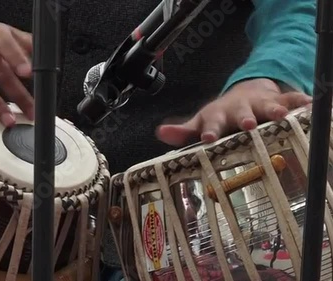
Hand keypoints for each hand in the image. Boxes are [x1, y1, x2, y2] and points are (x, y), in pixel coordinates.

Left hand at [157, 78, 312, 146]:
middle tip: (248, 125)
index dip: (211, 130)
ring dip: (273, 110)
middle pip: (241, 113)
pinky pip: (290, 99)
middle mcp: (238, 108)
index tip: (209, 138)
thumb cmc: (220, 116)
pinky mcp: (278, 101)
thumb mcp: (201, 122)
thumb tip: (161, 133)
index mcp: (218, 116)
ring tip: (282, 115)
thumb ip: (183, 131)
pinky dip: (300, 102)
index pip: (212, 123)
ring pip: (267, 106)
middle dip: (244, 118)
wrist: (243, 94)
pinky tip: (308, 105)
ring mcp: (259, 104)